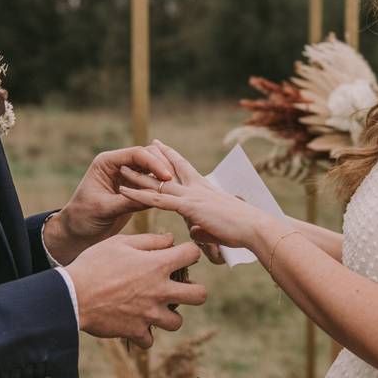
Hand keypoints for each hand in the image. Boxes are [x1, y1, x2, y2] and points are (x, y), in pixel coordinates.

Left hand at [44, 145, 175, 263]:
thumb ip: (127, 201)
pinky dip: (162, 188)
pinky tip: (173, 197)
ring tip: (178, 190)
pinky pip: (152, 184)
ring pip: (152, 169)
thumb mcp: (104, 209)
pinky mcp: (134, 189)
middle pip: (148, 156)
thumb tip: (154, 198)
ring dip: (164, 177)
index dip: (154, 163)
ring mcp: (127, 176)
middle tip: (175, 183)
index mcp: (106, 163)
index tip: (167, 177)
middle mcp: (118, 165)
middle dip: (162, 167)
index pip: (136, 155)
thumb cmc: (83, 218)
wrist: (78, 232)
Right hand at [65, 233, 206, 347]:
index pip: (192, 254)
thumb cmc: (94, 264)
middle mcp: (160, 291)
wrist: (71, 295)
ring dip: (169, 316)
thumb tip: (169, 239)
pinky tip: (134, 324)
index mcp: (157, 265)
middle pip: (199, 295)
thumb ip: (148, 240)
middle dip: (194, 291)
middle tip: (179, 289)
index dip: (189, 252)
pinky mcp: (135, 331)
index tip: (180, 255)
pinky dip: (143, 334)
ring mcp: (149, 314)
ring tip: (155, 309)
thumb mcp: (119, 243)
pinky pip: (149, 340)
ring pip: (177, 322)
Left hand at [117, 141, 279, 250]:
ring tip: (122, 168)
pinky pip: (158, 199)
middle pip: (170, 169)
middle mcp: (197, 188)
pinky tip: (125, 191)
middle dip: (155, 158)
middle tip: (145, 146)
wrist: (256, 229)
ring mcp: (192, 196)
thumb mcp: (218, 228)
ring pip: (159, 183)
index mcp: (206, 190)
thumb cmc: (243, 231)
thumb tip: (195, 232)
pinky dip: (140, 196)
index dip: (173, 158)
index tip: (162, 148)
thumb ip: (204, 229)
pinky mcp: (189, 207)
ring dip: (139, 176)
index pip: (186, 169)